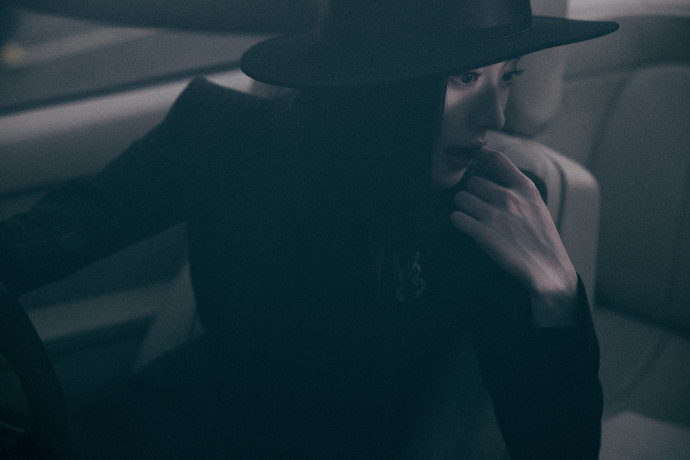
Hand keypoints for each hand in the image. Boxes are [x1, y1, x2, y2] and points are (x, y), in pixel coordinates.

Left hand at [449, 148, 578, 326]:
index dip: (480, 153)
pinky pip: (456, 218)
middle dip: (472, 193)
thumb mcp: (537, 206)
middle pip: (472, 182)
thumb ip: (518, 191)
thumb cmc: (542, 239)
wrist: (548, 269)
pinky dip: (458, 222)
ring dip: (463, 207)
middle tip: (477, 206)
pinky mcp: (482, 234)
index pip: (497, 159)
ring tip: (471, 218)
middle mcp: (508, 197)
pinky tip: (467, 228)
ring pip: (461, 198)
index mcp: (525, 188)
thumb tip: (496, 181)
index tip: (472, 155)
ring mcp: (494, 215)